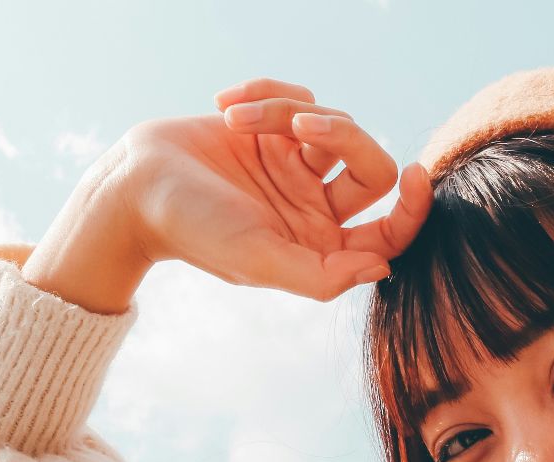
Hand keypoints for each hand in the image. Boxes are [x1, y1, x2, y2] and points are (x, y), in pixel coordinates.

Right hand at [118, 77, 431, 301]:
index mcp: (320, 245)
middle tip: (301, 125)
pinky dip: (267, 94)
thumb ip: (320, 274)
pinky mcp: (276, 128)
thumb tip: (382, 269)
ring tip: (234, 118)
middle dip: (343, 137)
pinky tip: (227, 104)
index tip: (417, 174)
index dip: (414, 209)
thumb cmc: (194, 230)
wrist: (135, 183)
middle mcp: (316, 206)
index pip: (388, 233)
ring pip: (333, 124)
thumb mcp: (258, 259)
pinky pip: (300, 97)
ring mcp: (297, 165)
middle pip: (372, 166)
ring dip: (285, 112)